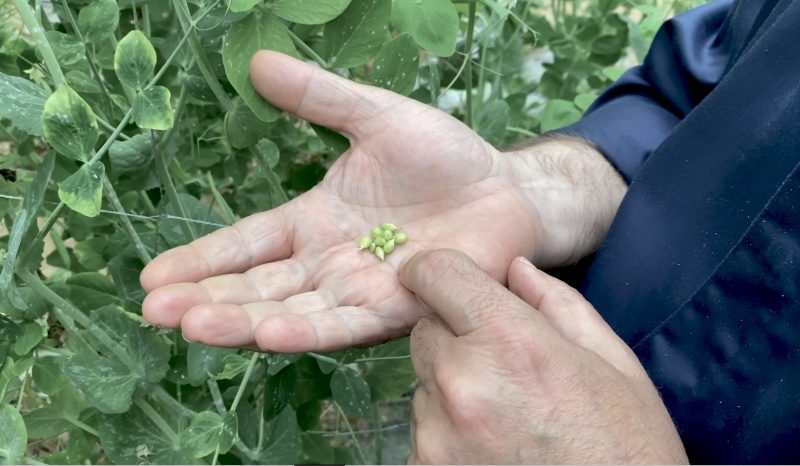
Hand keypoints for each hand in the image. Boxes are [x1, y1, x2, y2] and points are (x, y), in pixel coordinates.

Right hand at [140, 51, 541, 351]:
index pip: (245, 245)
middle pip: (256, 287)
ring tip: (193, 325)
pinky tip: (268, 333)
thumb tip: (258, 61)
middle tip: (154, 311)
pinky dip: (307, 329)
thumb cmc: (443, 157)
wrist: (505, 190)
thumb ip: (321, 99)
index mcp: (313, 222)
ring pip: (290, 311)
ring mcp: (359, 289)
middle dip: (205, 300)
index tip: (152, 278)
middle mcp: (327, 263)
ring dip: (242, 321)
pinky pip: (346, 322)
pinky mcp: (398, 306)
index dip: (202, 261)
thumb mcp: (376, 117)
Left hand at [401, 249, 686, 463]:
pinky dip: (447, 433)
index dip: (438, 274)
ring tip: (506, 420)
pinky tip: (493, 449)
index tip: (448, 285)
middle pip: (426, 330)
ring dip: (452, 389)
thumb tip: (516, 269)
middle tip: (503, 370)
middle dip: (455, 337)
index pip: (435, 274)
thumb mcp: (615, 368)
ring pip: (423, 383)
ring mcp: (436, 434)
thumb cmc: (626, 453)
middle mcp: (461, 383)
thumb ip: (559, 306)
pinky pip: (423, 430)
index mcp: (510, 341)